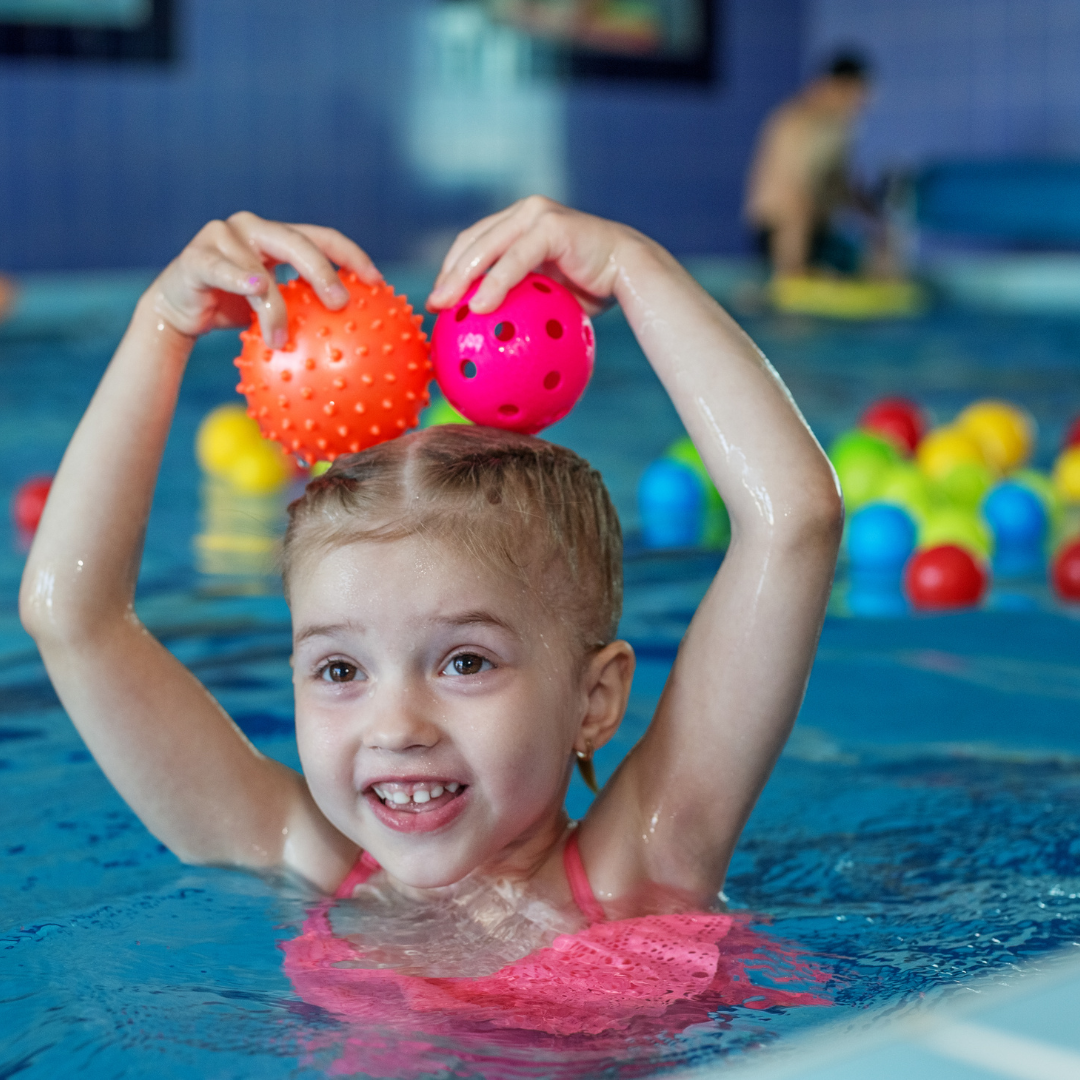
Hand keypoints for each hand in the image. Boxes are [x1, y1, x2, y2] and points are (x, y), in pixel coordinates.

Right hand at [151, 212, 380, 344]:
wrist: (178, 313)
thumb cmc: (233, 312)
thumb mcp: (275, 311)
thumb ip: (307, 312)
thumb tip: (358, 345)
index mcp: (278, 237)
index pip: (322, 238)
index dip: (351, 255)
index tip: (378, 282)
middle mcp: (253, 229)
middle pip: (298, 241)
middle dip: (323, 270)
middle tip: (341, 303)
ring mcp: (222, 237)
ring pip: (260, 268)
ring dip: (274, 306)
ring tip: (282, 339)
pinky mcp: (196, 255)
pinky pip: (222, 270)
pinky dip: (239, 278)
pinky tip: (256, 289)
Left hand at [427, 197, 643, 315]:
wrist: (631, 273)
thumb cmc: (592, 289)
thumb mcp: (546, 296)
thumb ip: (519, 300)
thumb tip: (491, 334)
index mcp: (519, 224)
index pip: (474, 244)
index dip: (451, 271)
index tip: (439, 302)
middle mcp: (525, 213)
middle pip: (473, 242)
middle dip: (448, 275)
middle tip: (434, 306)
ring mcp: (537, 214)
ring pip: (487, 247)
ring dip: (463, 278)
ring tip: (447, 307)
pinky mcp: (550, 225)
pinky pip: (514, 259)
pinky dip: (495, 282)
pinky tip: (480, 305)